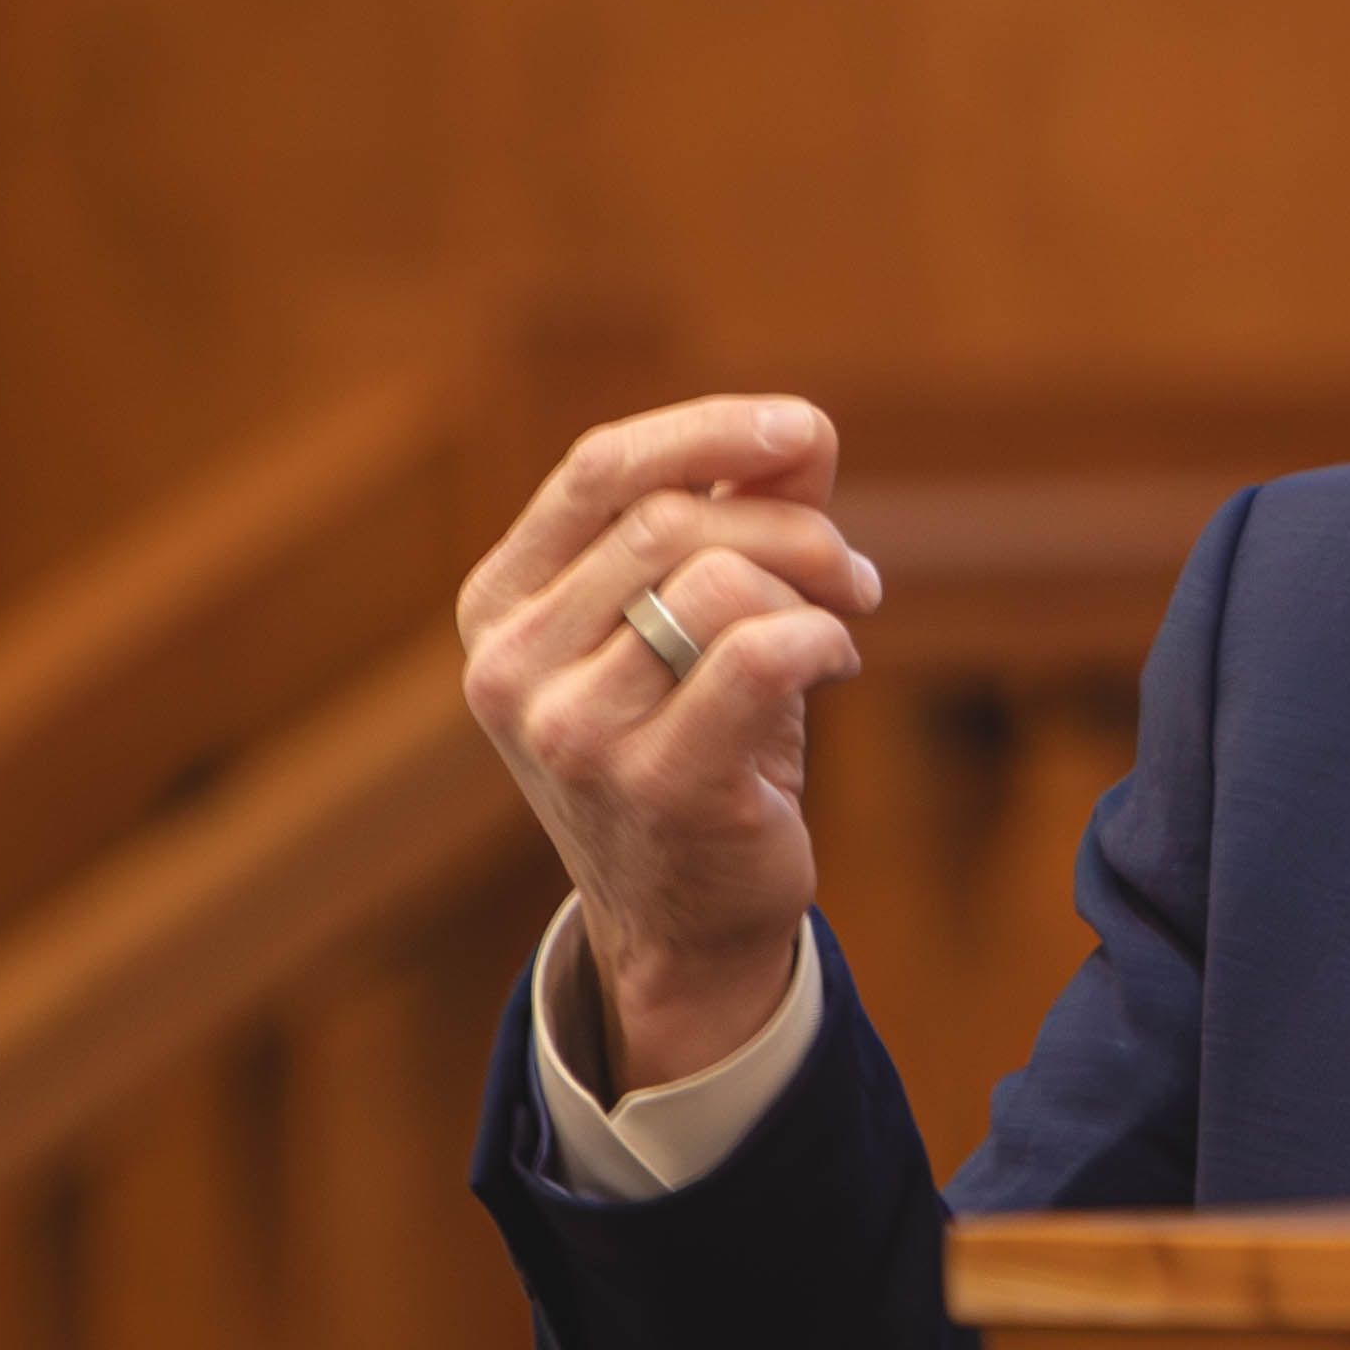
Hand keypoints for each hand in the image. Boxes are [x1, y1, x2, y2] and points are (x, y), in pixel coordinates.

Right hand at [458, 393, 884, 1087]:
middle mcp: (510, 666)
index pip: (599, 468)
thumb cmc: (696, 744)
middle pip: (672, 520)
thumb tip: (799, 434)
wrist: (688, 921)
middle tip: (850, 572)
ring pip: (716, 581)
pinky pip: (758, 654)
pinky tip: (835, 662)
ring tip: (836, 627)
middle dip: (790, 528)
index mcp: (498, 605)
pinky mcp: (652, 784)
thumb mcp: (691, 618)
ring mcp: (570, 731)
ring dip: (809, 588)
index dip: (710, 429)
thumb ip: (732, 513)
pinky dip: (820, 638)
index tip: (804, 431)